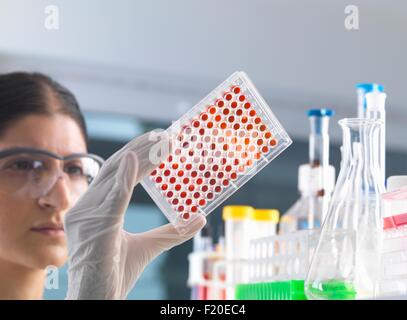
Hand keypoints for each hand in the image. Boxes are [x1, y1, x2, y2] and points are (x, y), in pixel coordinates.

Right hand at [64, 131, 205, 298]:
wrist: (98, 300)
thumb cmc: (115, 273)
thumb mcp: (149, 246)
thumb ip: (172, 231)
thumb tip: (199, 218)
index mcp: (95, 208)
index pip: (118, 173)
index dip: (138, 155)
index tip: (159, 140)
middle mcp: (87, 207)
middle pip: (115, 168)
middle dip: (141, 148)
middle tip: (165, 133)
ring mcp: (87, 216)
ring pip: (115, 176)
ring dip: (139, 156)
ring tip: (162, 141)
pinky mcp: (94, 228)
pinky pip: (111, 198)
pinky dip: (123, 177)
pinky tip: (137, 159)